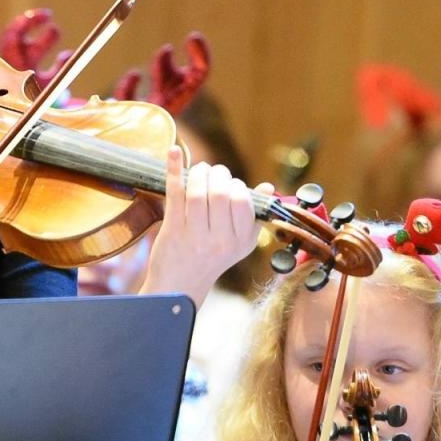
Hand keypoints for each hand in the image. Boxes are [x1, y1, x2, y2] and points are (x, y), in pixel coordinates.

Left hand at [141, 147, 264, 306]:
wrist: (178, 287)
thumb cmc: (209, 260)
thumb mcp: (239, 244)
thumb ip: (252, 216)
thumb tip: (268, 186)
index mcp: (241, 241)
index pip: (243, 202)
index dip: (235, 186)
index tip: (228, 184)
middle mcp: (220, 240)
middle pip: (221, 194)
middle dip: (217, 175)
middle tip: (212, 171)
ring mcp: (196, 236)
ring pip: (198, 193)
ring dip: (198, 173)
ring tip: (199, 170)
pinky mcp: (172, 231)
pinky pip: (175, 194)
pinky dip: (174, 170)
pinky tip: (174, 152)